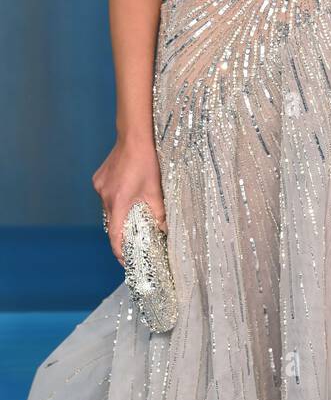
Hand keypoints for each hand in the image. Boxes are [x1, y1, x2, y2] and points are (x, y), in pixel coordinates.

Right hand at [92, 137, 167, 266]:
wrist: (134, 138)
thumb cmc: (147, 163)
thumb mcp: (155, 190)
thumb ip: (159, 213)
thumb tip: (164, 230)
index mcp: (118, 202)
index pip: (115, 235)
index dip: (119, 251)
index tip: (125, 261)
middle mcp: (105, 196)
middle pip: (111, 222)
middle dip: (122, 232)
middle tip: (134, 238)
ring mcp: (99, 187)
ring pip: (108, 209)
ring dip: (119, 214)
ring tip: (132, 214)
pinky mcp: (98, 179)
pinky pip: (106, 196)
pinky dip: (115, 200)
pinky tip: (127, 194)